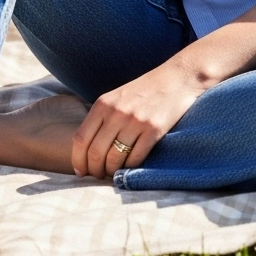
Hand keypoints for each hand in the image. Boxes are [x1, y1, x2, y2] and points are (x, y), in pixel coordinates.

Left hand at [71, 57, 202, 178]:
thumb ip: (101, 118)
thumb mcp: (117, 98)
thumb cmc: (144, 91)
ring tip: (113, 173)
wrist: (177, 78)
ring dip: (111, 172)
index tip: (80, 171)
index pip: (80, 139)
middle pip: (95, 153)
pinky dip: (130, 168)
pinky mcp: (154, 130)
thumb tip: (85, 150)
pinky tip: (130, 166)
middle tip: (97, 176)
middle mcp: (116, 112)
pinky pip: (135, 158)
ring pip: (114, 159)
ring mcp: (135, 121)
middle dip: (94, 170)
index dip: (77, 160)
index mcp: (103, 104)